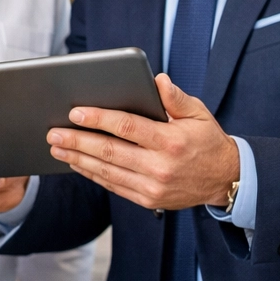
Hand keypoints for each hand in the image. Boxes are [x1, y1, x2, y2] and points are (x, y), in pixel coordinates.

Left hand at [47, 73, 239, 210]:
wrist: (225, 179)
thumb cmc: (207, 140)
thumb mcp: (199, 113)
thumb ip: (176, 97)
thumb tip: (157, 80)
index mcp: (171, 141)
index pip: (127, 127)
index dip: (99, 119)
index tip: (75, 112)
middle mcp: (160, 167)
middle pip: (110, 152)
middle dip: (78, 141)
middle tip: (54, 133)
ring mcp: (152, 187)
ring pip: (107, 172)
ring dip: (78, 160)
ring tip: (57, 148)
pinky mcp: (147, 200)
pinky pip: (113, 186)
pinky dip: (92, 174)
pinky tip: (77, 164)